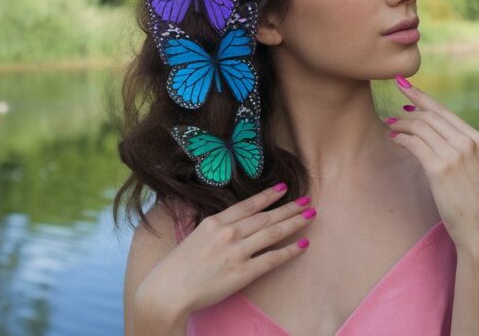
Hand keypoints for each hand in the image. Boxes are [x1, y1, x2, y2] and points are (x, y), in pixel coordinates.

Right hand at [133, 183, 315, 314]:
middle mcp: (228, 233)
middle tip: (307, 200)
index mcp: (214, 222)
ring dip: (294, 222)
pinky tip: (303, 244)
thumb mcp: (193, 237)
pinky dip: (290, 250)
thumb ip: (213, 228)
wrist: (168, 291)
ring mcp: (237, 252)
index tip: (284, 188)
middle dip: (289, 207)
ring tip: (310, 215)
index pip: (248, 204)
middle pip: (266, 216)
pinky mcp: (243, 273)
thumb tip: (227, 222)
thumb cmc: (175, 268)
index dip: (268, 195)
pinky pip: (273, 258)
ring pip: (273, 233)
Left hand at [385, 75, 478, 255]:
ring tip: (391, 126)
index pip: (445, 111)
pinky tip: (394, 140)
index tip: (406, 86)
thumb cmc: (476, 203)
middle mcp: (468, 142)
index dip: (423, 97)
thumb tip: (437, 137)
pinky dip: (401, 138)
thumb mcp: (476, 169)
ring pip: (420, 127)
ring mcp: (454, 154)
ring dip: (401, 124)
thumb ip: (462, 150)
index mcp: (478, 139)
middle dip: (408, 108)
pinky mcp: (439, 168)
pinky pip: (414, 143)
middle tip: (392, 108)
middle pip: (430, 115)